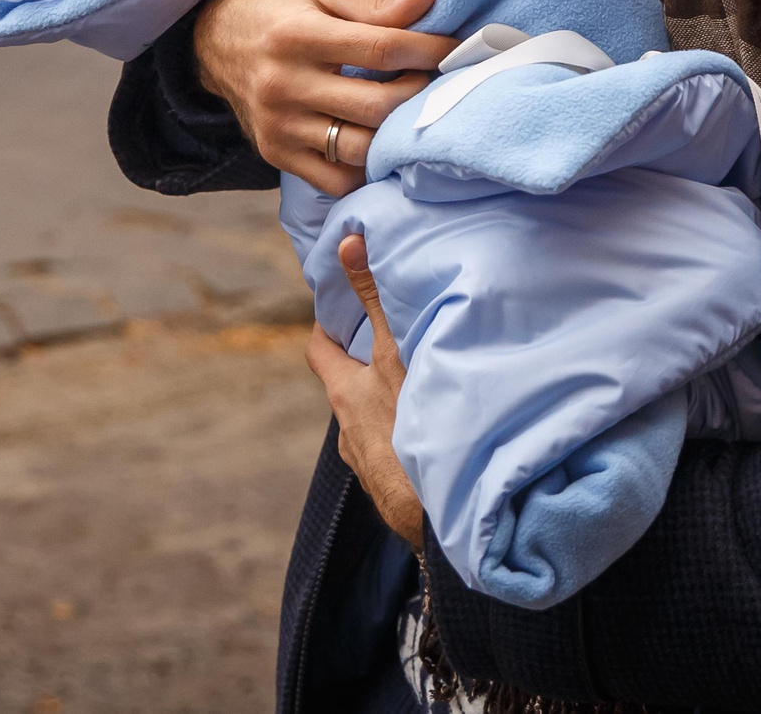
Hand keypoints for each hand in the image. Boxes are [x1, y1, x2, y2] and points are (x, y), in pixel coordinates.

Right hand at [195, 0, 455, 197]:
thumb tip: (429, 2)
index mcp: (298, 36)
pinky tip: (380, 143)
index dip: (429, 50)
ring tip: (410, 113)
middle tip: (436, 82)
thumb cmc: (279, 10)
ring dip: (396, 136)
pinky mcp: (276, 154)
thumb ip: (375, 5)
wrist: (213, 41)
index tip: (456, 49)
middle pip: (376, 105)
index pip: (381, 49)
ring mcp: (279, 126)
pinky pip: (335, 180)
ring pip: (359, 149)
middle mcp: (284, 85)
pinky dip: (366, 168)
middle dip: (420, 95)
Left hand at [307, 233, 423, 550]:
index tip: (339, 305)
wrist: (440, 518)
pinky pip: (401, 448)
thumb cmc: (413, 430)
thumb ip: (377, 298)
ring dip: (392, 399)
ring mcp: (373, 464)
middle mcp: (351, 432)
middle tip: (392, 335)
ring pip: (377, 420)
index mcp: (346, 397)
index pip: (320, 352)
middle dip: (367, 362)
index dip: (326, 325)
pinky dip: (411, 431)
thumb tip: (348, 242)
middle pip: (350, 386)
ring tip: (422, 378)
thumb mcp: (395, 355)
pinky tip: (438, 427)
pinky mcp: (399, 488)